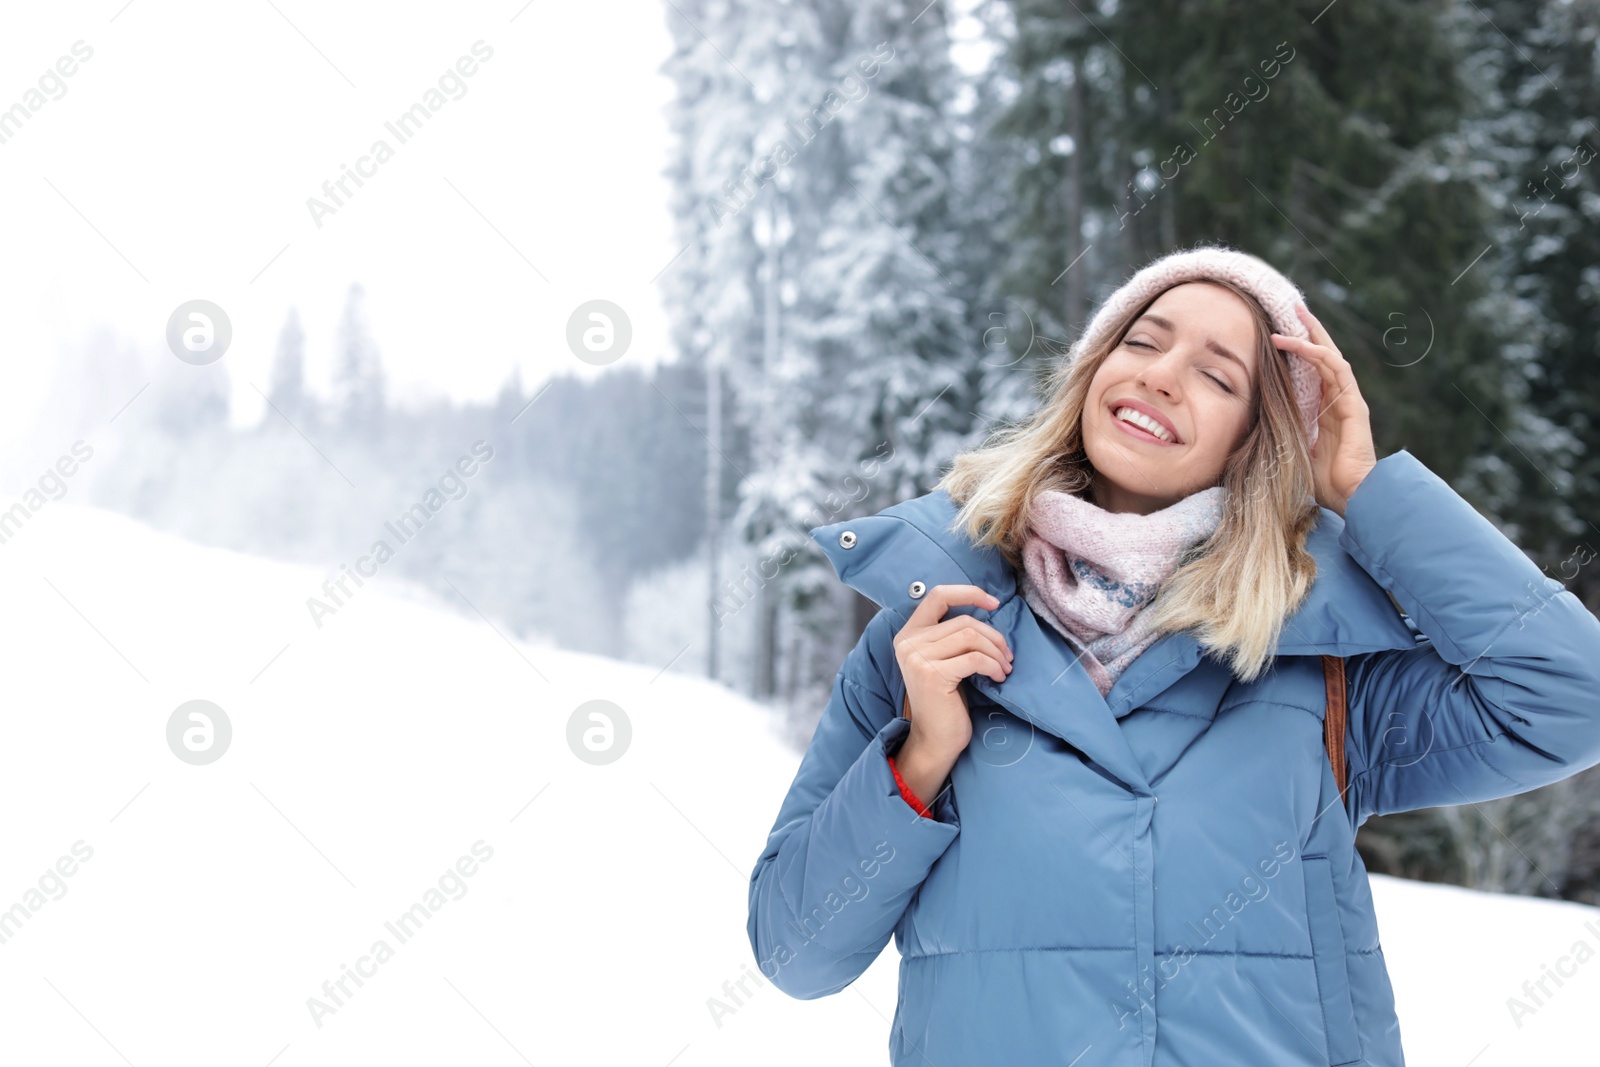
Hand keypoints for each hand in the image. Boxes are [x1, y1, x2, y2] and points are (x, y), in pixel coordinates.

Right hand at [893, 584, 1012, 758]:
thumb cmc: (945, 701)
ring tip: (1004, 667)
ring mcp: (918, 658)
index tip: (994, 603)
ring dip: (996, 651)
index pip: (938, 595)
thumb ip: (950, 635)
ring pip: (971, 636)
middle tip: (1007, 656)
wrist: (934, 739)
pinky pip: (975, 658)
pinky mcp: (933, 674)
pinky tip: (998, 677)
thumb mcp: (942, 660)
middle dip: (994, 636)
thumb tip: (986, 613)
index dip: (970, 593)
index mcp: (908, 634)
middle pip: (964, 621)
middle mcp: (908, 642)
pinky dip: (993, 666)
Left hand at [1271, 302, 1377, 515]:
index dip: (1298, 348)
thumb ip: (1282, 431)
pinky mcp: (1355, 405)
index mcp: (1325, 408)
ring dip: (1311, 336)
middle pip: (1324, 355)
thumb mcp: (1293, 448)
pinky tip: (1303, 344)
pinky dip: (1319, 355)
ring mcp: (1349, 400)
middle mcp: (1339, 399)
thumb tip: (1254, 422)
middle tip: (1292, 307)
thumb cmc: (1322, 481)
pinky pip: (1337, 372)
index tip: (1279, 331)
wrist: (1351, 497)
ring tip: (1294, 316)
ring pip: (1330, 357)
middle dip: (1308, 330)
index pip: (1312, 369)